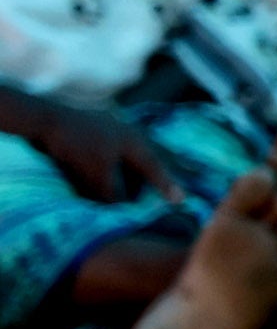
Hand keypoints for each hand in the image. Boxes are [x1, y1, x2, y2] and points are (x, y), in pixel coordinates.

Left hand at [2, 96, 180, 204]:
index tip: (182, 201)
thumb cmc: (76, 146)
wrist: (42, 120)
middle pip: (145, 159)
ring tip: (133, 186)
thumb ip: (114, 194)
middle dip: (154, 175)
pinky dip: (115, 165)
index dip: (168, 185)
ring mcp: (108, 128)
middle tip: (166, 190)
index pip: (156, 167)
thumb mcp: (98, 176)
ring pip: (127, 155)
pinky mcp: (90, 130)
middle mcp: (126, 132)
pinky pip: (112, 151)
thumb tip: (123, 208)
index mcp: (135, 141)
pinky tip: (108, 172)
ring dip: (131, 171)